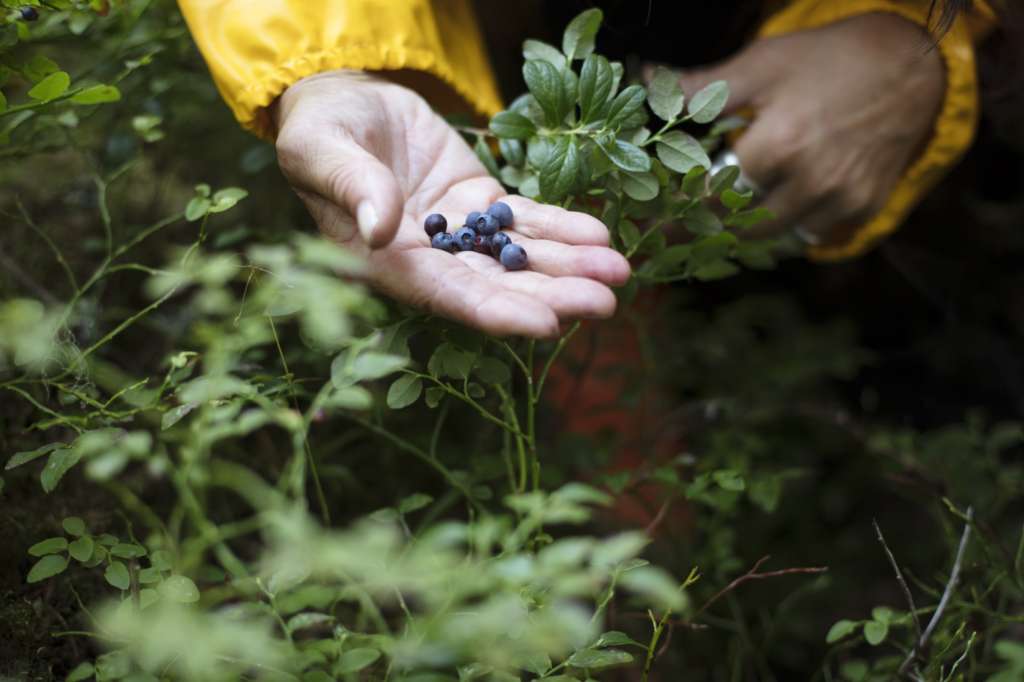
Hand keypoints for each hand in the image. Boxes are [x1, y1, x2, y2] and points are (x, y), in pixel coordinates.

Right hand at [273, 71, 629, 337]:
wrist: (342, 101)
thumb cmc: (318, 131)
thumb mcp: (321, 151)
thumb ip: (353, 188)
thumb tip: (380, 231)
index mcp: (385, 264)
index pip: (446, 296)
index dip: (496, 312)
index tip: (546, 324)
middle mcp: (428, 260)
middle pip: (496, 286)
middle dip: (551, 296)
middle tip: (605, 303)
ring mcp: (459, 233)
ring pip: (518, 256)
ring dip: (569, 266)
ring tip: (619, 271)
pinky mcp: (479, 202)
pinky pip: (525, 220)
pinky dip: (561, 228)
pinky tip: (599, 235)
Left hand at [653, 13, 944, 244]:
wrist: (912, 65)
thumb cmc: (830, 59)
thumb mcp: (763, 64)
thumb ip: (703, 87)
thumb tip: (647, 83)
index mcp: (779, 147)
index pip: (713, 196)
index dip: (682, 206)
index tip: (655, 222)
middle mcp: (811, 184)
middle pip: (740, 226)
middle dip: (708, 226)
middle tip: (678, 230)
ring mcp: (840, 201)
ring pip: (775, 235)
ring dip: (747, 228)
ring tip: (721, 218)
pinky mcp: (863, 208)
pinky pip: (813, 235)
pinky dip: (790, 225)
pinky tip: (775, 207)